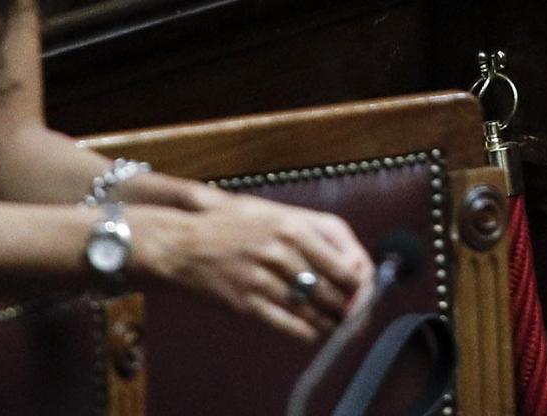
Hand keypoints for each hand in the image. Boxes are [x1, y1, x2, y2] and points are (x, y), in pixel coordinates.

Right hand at [138, 188, 374, 342]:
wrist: (180, 243)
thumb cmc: (232, 225)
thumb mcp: (276, 213)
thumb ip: (314, 232)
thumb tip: (352, 261)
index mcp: (294, 224)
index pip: (345, 259)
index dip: (362, 281)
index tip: (366, 290)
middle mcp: (282, 250)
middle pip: (333, 287)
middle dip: (352, 305)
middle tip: (359, 315)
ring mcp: (263, 277)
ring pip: (313, 308)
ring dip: (333, 322)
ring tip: (341, 326)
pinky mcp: (246, 302)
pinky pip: (287, 323)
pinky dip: (307, 332)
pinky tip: (315, 334)